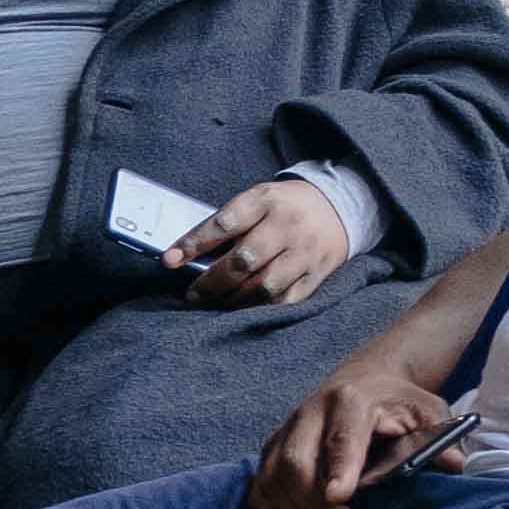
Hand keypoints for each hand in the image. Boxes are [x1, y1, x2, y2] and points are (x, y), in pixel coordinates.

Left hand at [167, 176, 354, 309]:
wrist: (339, 205)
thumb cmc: (285, 205)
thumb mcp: (258, 198)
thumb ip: (229, 221)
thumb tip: (188, 252)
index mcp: (266, 201)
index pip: (224, 223)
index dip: (194, 243)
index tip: (169, 260)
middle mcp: (287, 226)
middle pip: (243, 260)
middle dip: (211, 282)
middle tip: (192, 294)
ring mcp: (305, 252)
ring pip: (264, 285)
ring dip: (233, 299)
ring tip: (215, 304)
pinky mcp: (317, 274)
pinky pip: (287, 300)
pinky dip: (261, 309)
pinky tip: (244, 310)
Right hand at [250, 354, 453, 508]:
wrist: (363, 378)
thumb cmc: (397, 402)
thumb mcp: (428, 410)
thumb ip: (439, 436)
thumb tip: (453, 464)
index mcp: (351, 401)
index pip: (341, 439)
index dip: (338, 469)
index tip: (340, 499)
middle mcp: (309, 412)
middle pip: (296, 464)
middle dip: (316, 505)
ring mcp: (285, 431)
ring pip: (272, 480)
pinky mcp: (271, 449)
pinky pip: (259, 489)